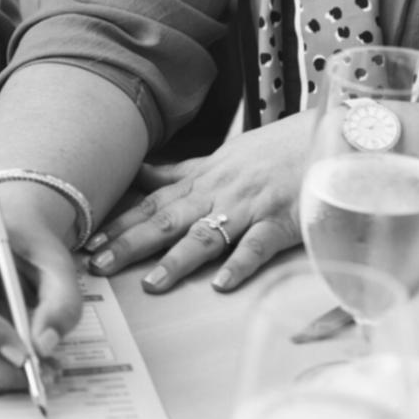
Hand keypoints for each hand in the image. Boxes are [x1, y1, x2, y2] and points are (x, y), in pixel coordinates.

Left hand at [84, 112, 313, 293]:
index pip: (152, 202)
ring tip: (151, 283)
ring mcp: (251, 207)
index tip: (87, 240)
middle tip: (98, 264)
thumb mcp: (223, 155)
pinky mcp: (283, 221)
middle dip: (130, 242)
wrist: (331, 135)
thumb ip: (182, 172)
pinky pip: (259, 245)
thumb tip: (143, 174)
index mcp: (204, 179)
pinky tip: (222, 283)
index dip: (119, 222)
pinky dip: (240, 263)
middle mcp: (220, 193)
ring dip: (177, 259)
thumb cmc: (276, 149)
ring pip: (207, 234)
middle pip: (167, 219)